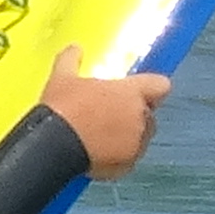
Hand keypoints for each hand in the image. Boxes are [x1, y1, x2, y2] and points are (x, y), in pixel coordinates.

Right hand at [40, 43, 171, 179]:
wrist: (54, 145)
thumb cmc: (62, 107)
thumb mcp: (62, 78)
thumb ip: (71, 60)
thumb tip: (74, 48)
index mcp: (131, 92)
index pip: (161, 86)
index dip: (150, 88)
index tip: (134, 92)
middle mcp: (140, 117)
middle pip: (149, 114)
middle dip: (134, 115)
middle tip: (109, 117)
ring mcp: (136, 143)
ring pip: (141, 138)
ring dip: (128, 136)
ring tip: (102, 137)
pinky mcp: (127, 165)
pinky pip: (129, 159)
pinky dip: (118, 157)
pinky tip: (98, 154)